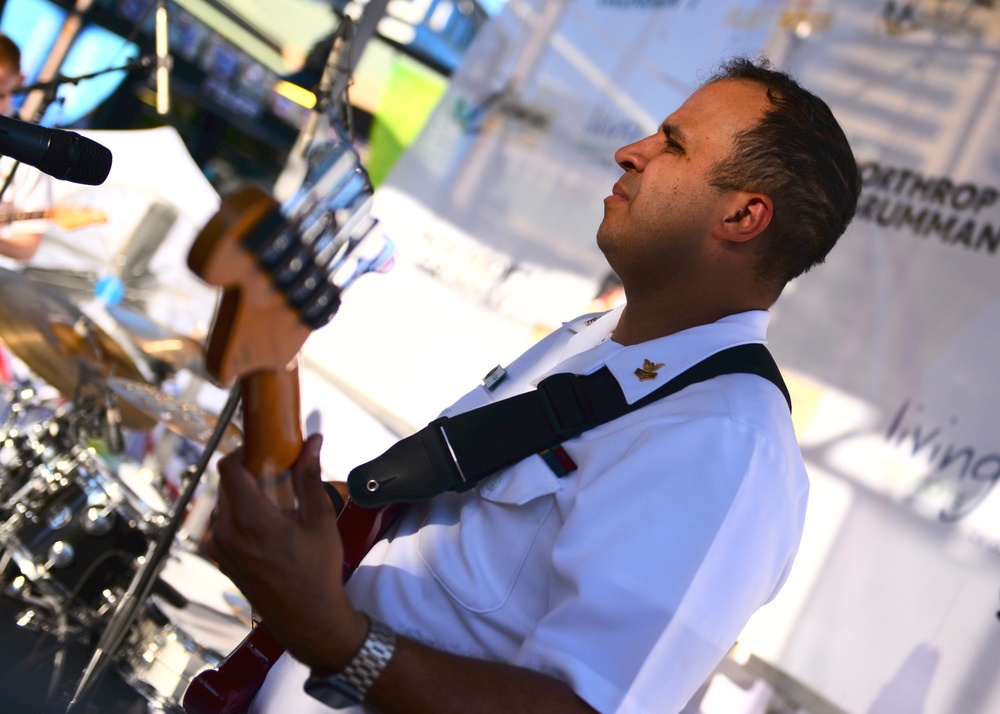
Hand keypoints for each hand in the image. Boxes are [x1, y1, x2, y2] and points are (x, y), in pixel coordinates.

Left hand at [203, 433, 367, 668]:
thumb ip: (309, 476)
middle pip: (226, 483)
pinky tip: (265, 523)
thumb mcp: (319, 519)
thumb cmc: (316, 571)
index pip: (228, 467)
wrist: (307, 618)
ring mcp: (219, 548)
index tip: (263, 447)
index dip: (243, 450)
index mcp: (250, 519)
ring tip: (274, 501)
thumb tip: (312, 442)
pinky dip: (238, 515)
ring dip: (243, 493)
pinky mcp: (220, 559)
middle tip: (276, 472)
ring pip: (223, 502)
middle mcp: (226, 532)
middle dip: (248, 471)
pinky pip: (221, 524)